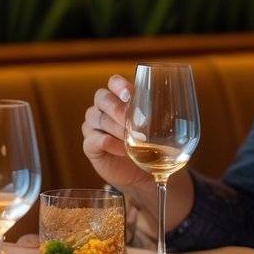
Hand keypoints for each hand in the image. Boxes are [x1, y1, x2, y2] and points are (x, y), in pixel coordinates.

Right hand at [81, 74, 153, 191]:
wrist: (141, 171)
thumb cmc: (147, 144)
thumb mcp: (154, 128)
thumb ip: (154, 116)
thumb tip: (164, 109)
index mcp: (117, 98)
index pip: (113, 82)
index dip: (119, 85)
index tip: (130, 95)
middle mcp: (101, 108)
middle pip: (103, 98)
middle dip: (119, 109)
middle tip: (136, 122)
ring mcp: (92, 126)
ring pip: (99, 119)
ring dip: (118, 129)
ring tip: (135, 140)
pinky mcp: (89, 145)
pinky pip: (93, 140)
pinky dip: (109, 144)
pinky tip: (123, 150)